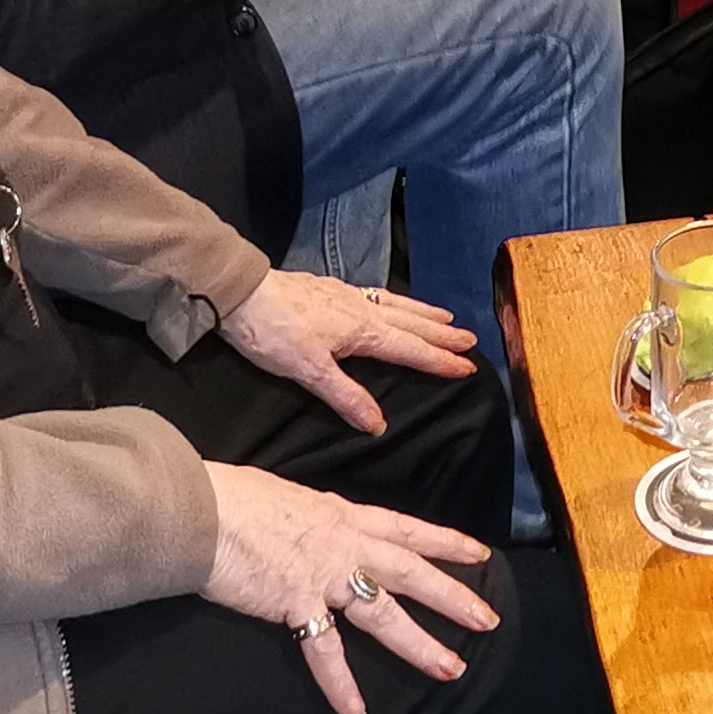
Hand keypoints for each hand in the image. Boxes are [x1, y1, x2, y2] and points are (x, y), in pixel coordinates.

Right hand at [202, 462, 497, 713]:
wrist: (203, 508)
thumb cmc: (234, 496)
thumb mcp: (288, 496)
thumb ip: (310, 515)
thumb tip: (310, 521)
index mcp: (342, 515)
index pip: (407, 528)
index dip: (446, 542)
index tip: (479, 554)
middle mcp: (344, 544)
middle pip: (412, 572)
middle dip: (453, 596)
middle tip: (488, 619)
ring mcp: (324, 575)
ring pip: (385, 613)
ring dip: (420, 644)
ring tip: (451, 669)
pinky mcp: (296, 603)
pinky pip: (325, 652)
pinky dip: (340, 685)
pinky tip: (357, 713)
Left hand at [222, 269, 477, 433]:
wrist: (242, 292)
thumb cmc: (275, 334)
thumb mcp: (309, 372)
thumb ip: (346, 396)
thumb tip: (379, 425)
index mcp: (362, 331)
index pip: (409, 350)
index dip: (439, 361)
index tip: (469, 367)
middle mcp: (361, 309)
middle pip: (410, 324)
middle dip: (441, 335)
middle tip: (470, 340)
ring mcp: (345, 295)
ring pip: (395, 305)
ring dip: (422, 313)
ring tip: (444, 317)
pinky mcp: (329, 288)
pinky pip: (376, 295)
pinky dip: (395, 302)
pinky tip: (389, 303)